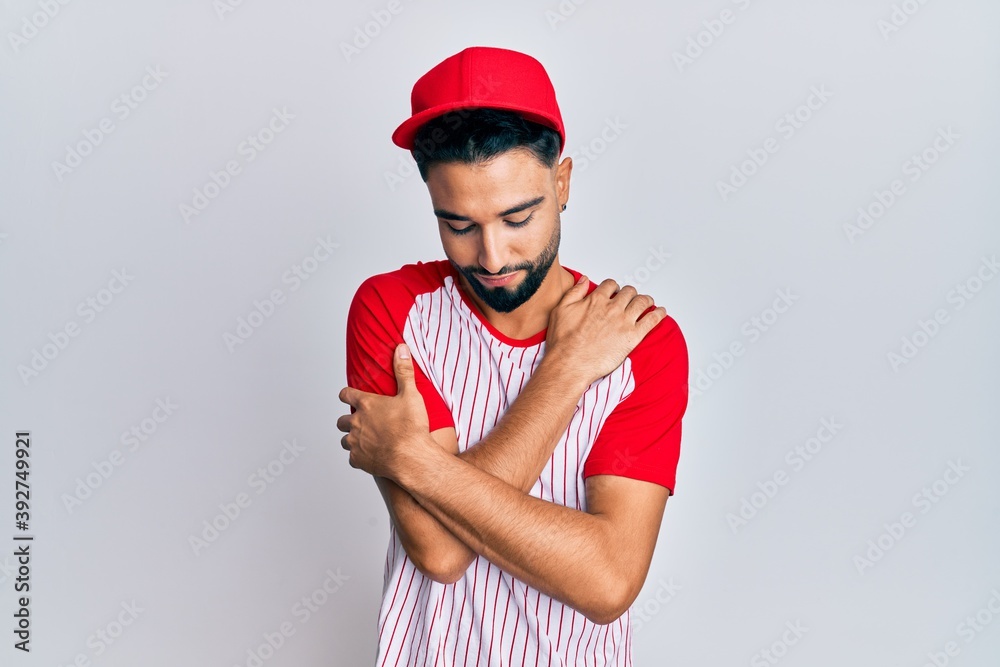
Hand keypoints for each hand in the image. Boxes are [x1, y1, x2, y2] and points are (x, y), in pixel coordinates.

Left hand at [337, 343, 431, 479]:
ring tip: (364, 440)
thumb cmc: (411, 427)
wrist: (410, 457)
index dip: (347, 394)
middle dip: (348, 420)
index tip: (348, 395)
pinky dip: (358, 457)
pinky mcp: (359, 460)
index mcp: (366, 404)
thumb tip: (400, 348)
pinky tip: (369, 456)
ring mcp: (355, 442)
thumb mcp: (411, 394)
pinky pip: (353, 458)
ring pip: (344, 440)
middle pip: (341, 420)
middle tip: (361, 421)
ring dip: (351, 439)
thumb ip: (403, 370)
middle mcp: (355, 423)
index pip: (346, 395)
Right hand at [544, 275, 665, 387]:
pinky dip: (659, 314)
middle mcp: (612, 308)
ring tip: (648, 302)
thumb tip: (584, 280)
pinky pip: (652, 320)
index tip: (614, 292)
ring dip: (646, 300)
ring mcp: (624, 321)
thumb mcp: (561, 310)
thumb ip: (574, 292)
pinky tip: (661, 312)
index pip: (610, 285)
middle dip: (630, 293)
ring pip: (642, 302)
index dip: (613, 288)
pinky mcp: (633, 336)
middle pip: (628, 292)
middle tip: (631, 298)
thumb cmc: (563, 342)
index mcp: (596, 300)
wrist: (570, 364)